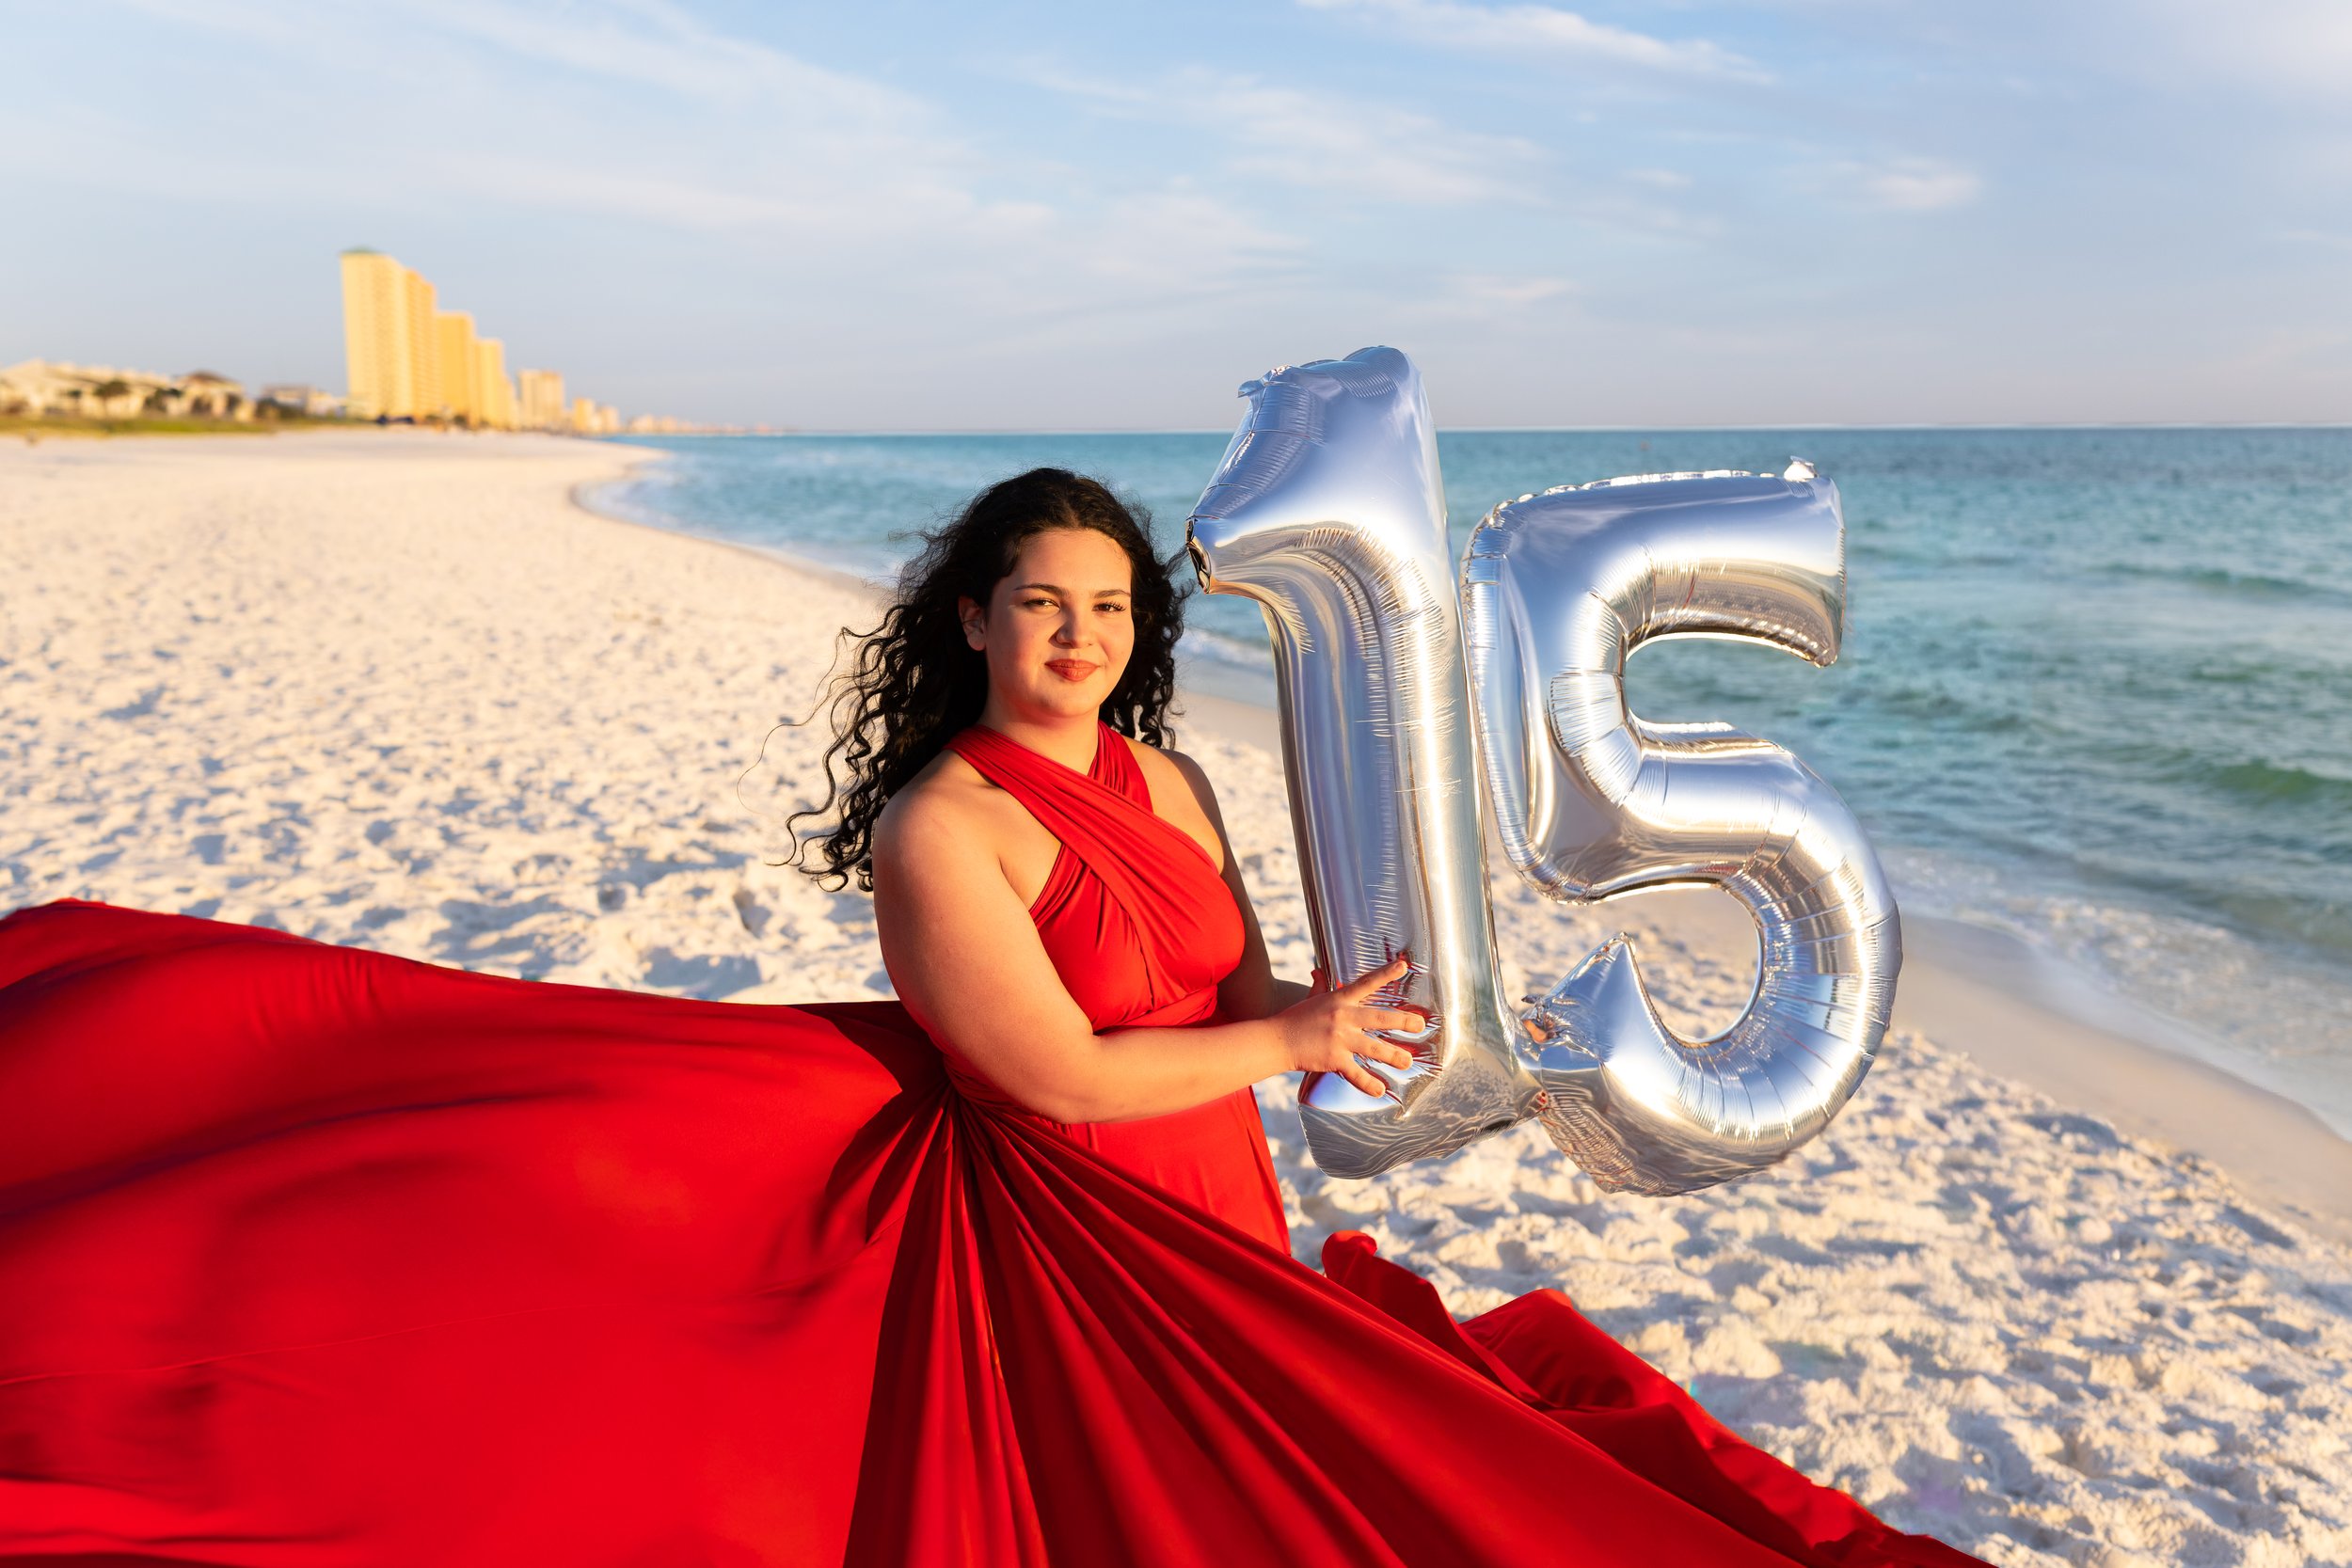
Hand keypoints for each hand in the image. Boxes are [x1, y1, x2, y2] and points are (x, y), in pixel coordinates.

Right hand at [1274, 956, 1422, 1097]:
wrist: (1276, 1040)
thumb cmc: (1294, 1019)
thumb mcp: (1309, 998)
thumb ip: (1318, 985)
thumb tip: (1318, 971)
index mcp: (1339, 999)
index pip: (1366, 983)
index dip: (1386, 974)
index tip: (1403, 966)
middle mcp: (1343, 1017)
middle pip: (1380, 1018)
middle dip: (1403, 1022)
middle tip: (1419, 1025)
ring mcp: (1339, 1039)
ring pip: (1374, 1048)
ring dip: (1394, 1056)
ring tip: (1407, 1061)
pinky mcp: (1334, 1059)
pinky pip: (1356, 1074)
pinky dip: (1369, 1084)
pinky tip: (1380, 1090)